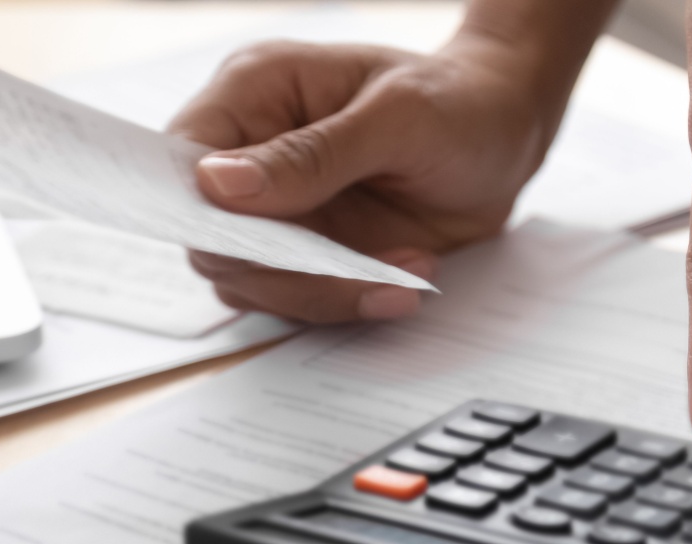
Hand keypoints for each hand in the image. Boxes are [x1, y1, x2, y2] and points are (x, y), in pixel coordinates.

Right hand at [168, 35, 565, 322]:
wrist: (508, 135)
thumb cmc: (457, 102)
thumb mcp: (397, 118)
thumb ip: (312, 154)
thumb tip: (218, 185)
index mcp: (254, 94)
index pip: (182, 159)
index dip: (199, 210)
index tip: (252, 240)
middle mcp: (253, 155)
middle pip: (212, 238)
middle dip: (281, 269)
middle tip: (356, 270)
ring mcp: (282, 210)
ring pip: (252, 283)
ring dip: (326, 292)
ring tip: (405, 270)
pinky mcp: (314, 252)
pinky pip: (302, 300)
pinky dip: (354, 301)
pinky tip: (408, 276)